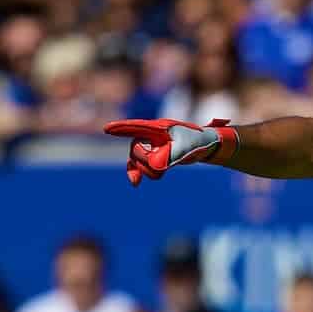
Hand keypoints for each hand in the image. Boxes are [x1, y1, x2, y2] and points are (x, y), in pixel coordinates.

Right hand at [102, 118, 236, 185]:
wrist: (206, 145)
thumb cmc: (197, 141)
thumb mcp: (186, 148)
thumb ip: (170, 156)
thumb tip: (156, 166)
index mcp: (159, 128)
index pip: (137, 127)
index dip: (121, 129)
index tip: (106, 129)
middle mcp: (152, 135)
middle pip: (135, 148)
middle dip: (142, 161)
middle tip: (159, 168)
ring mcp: (152, 145)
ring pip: (136, 159)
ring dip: (145, 170)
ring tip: (160, 175)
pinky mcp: (155, 155)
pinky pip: (140, 165)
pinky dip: (138, 173)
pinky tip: (136, 184)